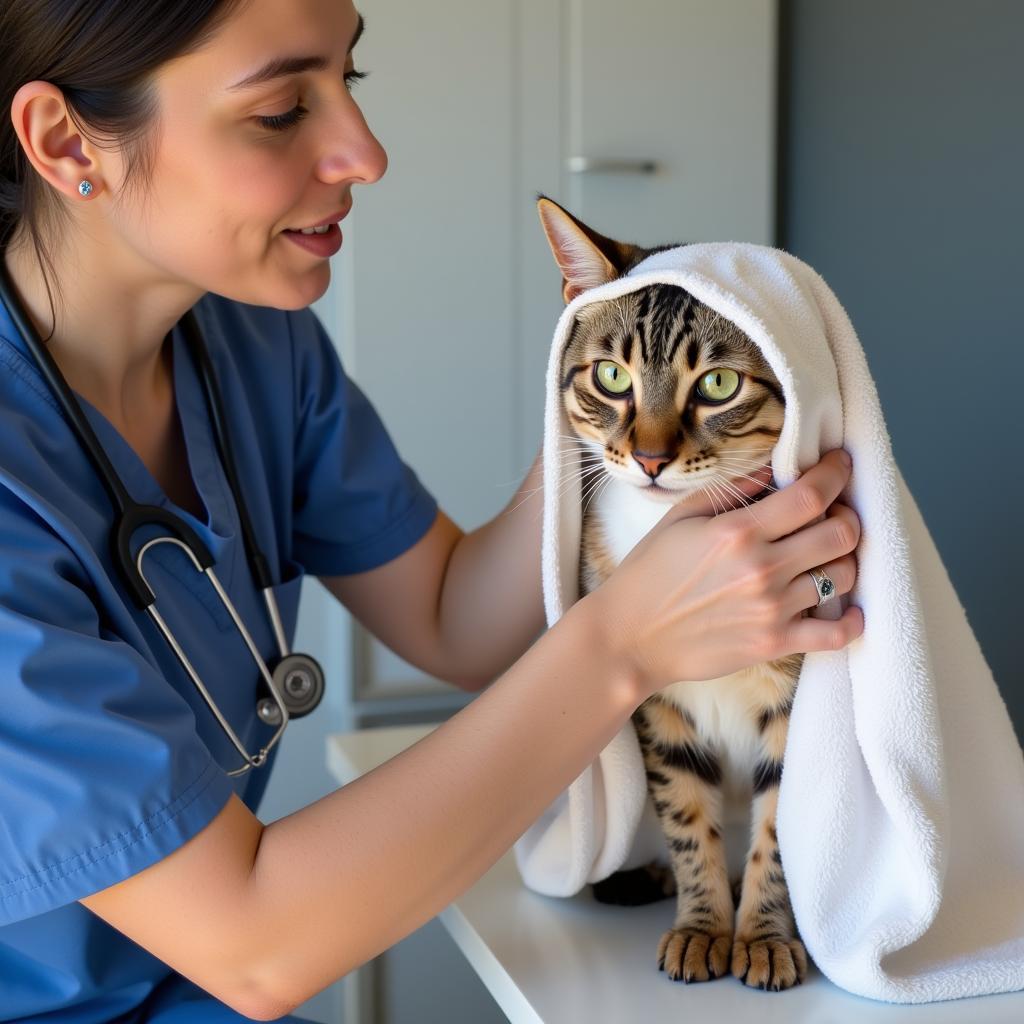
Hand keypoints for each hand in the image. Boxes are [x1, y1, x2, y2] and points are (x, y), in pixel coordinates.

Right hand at [584, 448, 862, 697]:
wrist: (629, 638)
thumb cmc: (649, 574)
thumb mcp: (680, 518)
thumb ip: (731, 491)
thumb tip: (775, 472)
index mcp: (737, 531)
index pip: (810, 495)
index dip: (836, 474)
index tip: (840, 464)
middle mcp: (761, 568)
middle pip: (841, 533)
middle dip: (848, 516)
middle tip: (837, 512)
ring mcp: (772, 609)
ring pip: (844, 575)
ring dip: (846, 560)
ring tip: (829, 556)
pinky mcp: (774, 644)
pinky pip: (837, 634)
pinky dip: (853, 621)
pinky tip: (848, 608)